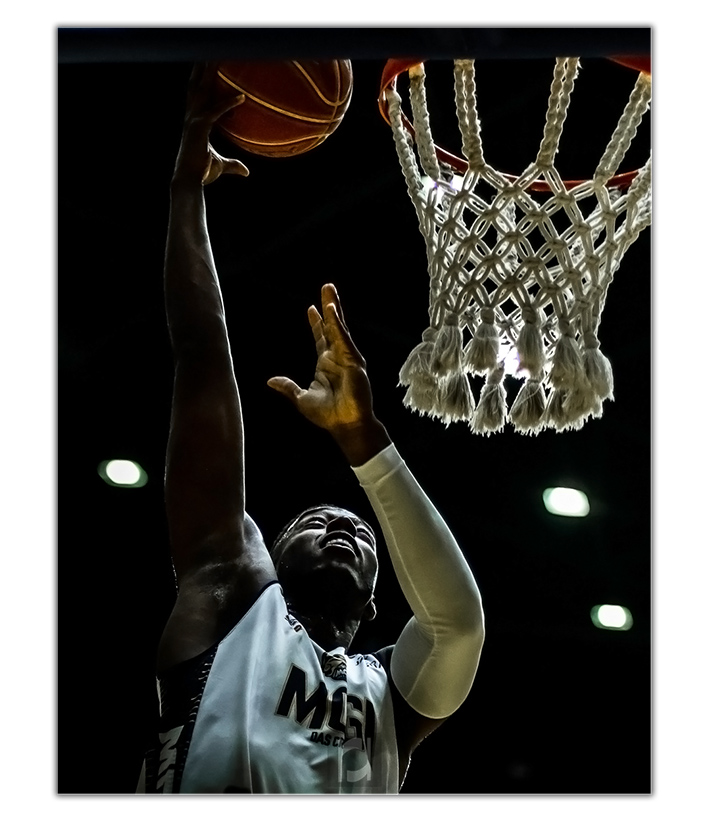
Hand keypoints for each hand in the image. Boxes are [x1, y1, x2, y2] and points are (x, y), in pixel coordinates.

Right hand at [173, 62, 249, 185]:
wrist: (189, 181)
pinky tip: (241, 97)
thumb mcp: (221, 166)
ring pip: (203, 90)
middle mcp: (192, 115)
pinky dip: (228, 104)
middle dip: (203, 65)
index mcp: (194, 119)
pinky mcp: (200, 128)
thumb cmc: (202, 174)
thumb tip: (246, 172)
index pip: (199, 93)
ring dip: (211, 73)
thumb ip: (233, 165)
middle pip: (197, 83)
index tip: (207, 60)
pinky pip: (216, 112)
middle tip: (210, 47)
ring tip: (220, 56)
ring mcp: (194, 120)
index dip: (202, 76)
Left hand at [268, 284, 374, 432]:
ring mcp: (348, 358)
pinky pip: (344, 340)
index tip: (310, 307)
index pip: (321, 338)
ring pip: (339, 328)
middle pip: (332, 327)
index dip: (316, 322)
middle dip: (329, 307)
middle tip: (327, 287)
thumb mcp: (301, 399)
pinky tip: (331, 312)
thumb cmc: (328, 415)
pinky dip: (338, 326)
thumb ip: (288, 387)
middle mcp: (338, 358)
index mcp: (326, 364)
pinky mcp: (354, 362)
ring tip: (329, 290)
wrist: (345, 426)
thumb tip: (270, 380)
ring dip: (334, 309)